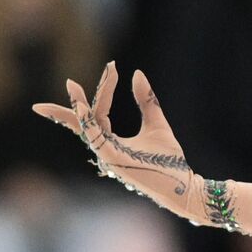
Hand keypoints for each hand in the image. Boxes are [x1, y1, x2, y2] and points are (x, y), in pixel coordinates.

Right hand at [33, 63, 203, 224]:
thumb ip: (146, 101)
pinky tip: (83, 108)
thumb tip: (137, 73)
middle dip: (72, 104)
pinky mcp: (115, 161)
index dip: (102, 90)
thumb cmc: (169, 160)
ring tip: (72, 87)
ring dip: (80, 108)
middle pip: (83, 123)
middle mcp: (106, 149)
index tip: (112, 66)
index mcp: (112, 142)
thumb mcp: (156, 123)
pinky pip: (97, 139)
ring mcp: (108, 156)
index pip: (98, 114)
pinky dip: (88, 124)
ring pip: (88, 128)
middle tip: (68, 82)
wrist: (182, 185)